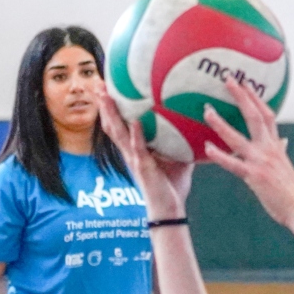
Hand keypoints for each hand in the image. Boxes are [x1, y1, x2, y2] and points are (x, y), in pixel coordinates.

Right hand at [97, 90, 193, 217]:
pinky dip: (137, 135)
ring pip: (118, 133)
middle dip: (103, 105)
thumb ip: (181, 139)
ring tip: (106, 96)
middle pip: (111, 123)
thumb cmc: (172, 185)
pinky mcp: (143, 167)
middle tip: (97, 84)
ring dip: (111, 114)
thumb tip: (196, 120)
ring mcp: (134, 159)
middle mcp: (129, 152)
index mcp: (134, 148)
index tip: (106, 88)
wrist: (170, 209)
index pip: (118, 124)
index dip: (110, 108)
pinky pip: (138, 148)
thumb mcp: (178, 156)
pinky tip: (137, 122)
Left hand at [199, 78, 293, 228]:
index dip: (256, 98)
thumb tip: (284, 141)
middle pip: (254, 116)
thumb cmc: (291, 192)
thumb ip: (282, 151)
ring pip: (237, 137)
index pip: (267, 115)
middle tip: (228, 79)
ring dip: (220, 123)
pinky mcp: (254, 176)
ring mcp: (261, 161)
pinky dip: (220, 156)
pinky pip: (233, 164)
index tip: (245, 84)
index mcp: (276, 146)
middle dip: (241, 96)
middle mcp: (269, 149)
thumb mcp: (286, 166)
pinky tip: (207, 148)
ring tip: (206, 111)